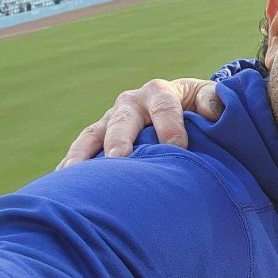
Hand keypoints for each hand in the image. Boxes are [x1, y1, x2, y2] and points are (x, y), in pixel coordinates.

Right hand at [57, 78, 220, 168]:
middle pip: (122, 121)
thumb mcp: (206, 97)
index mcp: (159, 92)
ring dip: (84, 155)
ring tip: (76, 177)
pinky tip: (62, 185)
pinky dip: (71, 166)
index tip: (178, 148)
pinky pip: (81, 152)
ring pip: (93, 136)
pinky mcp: (98, 138)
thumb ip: (213, 100)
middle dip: (120, 139)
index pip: (164, 107)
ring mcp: (110, 121)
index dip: (170, 126)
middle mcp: (130, 104)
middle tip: (119, 159)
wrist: (179, 107)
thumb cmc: (197, 108)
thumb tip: (215, 109)